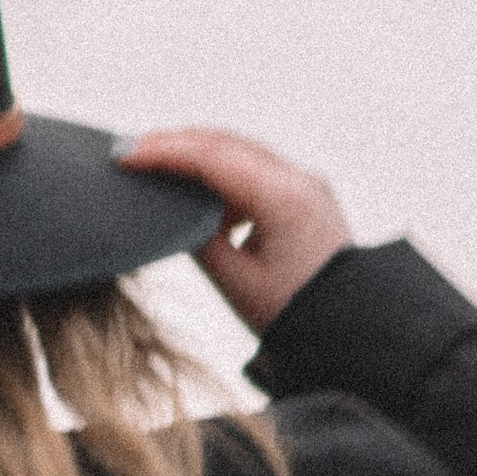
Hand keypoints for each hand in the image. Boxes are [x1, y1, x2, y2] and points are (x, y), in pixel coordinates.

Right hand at [117, 129, 353, 336]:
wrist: (352, 331)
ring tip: (155, 165)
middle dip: (175, 144)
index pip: (212, 158)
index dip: (163, 152)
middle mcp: (299, 180)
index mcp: (284, 199)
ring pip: (240, 151)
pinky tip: (197, 189)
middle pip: (225, 144)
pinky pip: (256, 168)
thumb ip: (199, 238)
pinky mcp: (305, 194)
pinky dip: (221, 171)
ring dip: (197, 154)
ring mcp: (305, 184)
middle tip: (131, 152)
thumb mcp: (236, 282)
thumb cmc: (299, 315)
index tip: (125, 156)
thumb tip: (174, 209)